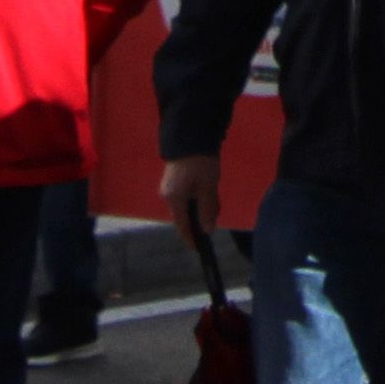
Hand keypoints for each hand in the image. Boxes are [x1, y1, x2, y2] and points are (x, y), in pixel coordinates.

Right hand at [160, 152, 222, 273]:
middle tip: (216, 208)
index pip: (182, 226)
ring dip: (203, 204)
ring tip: (215, 194)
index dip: (191, 238)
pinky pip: (188, 195)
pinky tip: (210, 188)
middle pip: (186, 215)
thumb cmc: (200, 162)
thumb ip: (207, 210)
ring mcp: (171, 186)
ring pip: (189, 204)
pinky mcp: (175, 179)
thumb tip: (208, 230)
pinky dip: (200, 196)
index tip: (199, 249)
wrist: (192, 134)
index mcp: (174, 199)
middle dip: (202, 216)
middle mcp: (168, 195)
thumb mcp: (208, 187)